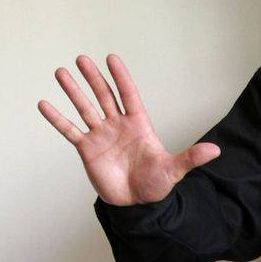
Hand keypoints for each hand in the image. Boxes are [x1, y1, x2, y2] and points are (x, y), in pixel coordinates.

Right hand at [38, 54, 219, 205]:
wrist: (136, 204)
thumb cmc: (156, 184)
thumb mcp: (174, 169)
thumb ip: (191, 157)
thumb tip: (216, 150)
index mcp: (139, 124)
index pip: (128, 95)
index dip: (121, 77)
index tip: (111, 58)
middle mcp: (118, 125)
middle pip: (104, 96)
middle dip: (93, 77)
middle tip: (81, 58)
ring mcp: (101, 136)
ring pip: (85, 108)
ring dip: (73, 91)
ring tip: (60, 72)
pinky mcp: (87, 150)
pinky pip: (70, 131)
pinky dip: (57, 119)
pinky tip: (44, 104)